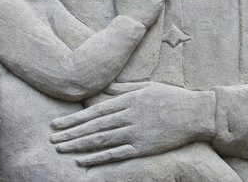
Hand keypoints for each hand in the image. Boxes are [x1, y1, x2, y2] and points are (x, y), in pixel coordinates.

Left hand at [50, 82, 214, 166]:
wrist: (195, 112)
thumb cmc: (172, 97)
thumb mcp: (147, 87)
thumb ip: (125, 90)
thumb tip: (106, 91)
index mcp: (129, 99)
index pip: (95, 110)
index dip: (75, 118)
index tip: (58, 123)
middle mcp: (128, 114)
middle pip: (94, 126)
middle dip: (71, 132)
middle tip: (52, 138)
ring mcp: (135, 132)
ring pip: (100, 140)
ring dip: (79, 145)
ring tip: (62, 148)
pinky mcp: (143, 147)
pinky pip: (116, 154)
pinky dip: (97, 158)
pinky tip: (83, 160)